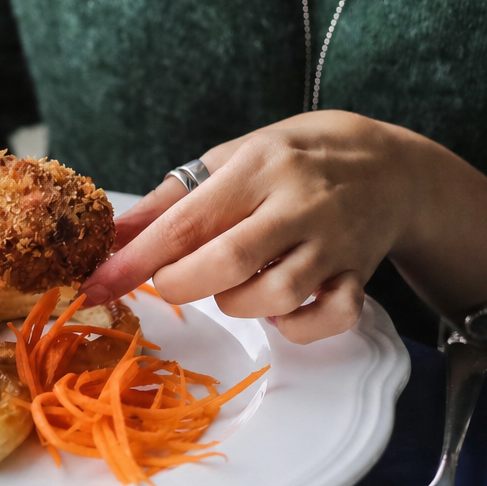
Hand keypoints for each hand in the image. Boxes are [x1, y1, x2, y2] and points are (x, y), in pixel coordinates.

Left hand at [81, 110, 486, 350]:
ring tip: (233, 285)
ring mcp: (334, 244)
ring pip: (274, 296)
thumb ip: (168, 201)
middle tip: (171, 283)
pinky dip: (294, 327)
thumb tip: (110, 236)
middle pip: (227, 263)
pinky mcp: (360, 276)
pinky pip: (326, 320)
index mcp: (257, 168)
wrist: (392, 164)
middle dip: (182, 285)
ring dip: (237, 304)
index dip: (134, 261)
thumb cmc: (294, 160)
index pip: (184, 223)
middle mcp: (298, 204)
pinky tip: (279, 308)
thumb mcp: (230, 159)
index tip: (95, 286)